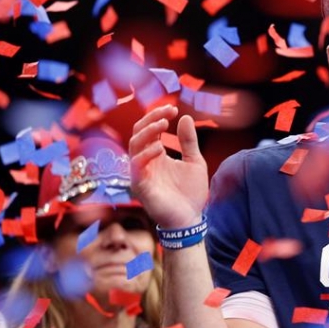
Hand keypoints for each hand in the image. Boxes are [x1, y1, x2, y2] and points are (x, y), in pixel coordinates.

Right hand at [129, 105, 209, 228]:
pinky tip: (160, 149)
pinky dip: (146, 154)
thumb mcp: (195, 162)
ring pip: (133, 145)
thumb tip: (185, 117)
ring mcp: (141, 172)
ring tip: (164, 125)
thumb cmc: (190, 193)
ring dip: (148, 132)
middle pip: (138, 133)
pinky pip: (136, 166)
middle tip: (167, 113)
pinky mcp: (140, 186)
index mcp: (156, 154)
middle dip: (150, 119)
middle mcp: (145, 161)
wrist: (190, 219)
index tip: (173, 108)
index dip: (158, 116)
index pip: (149, 129)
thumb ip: (188, 141)